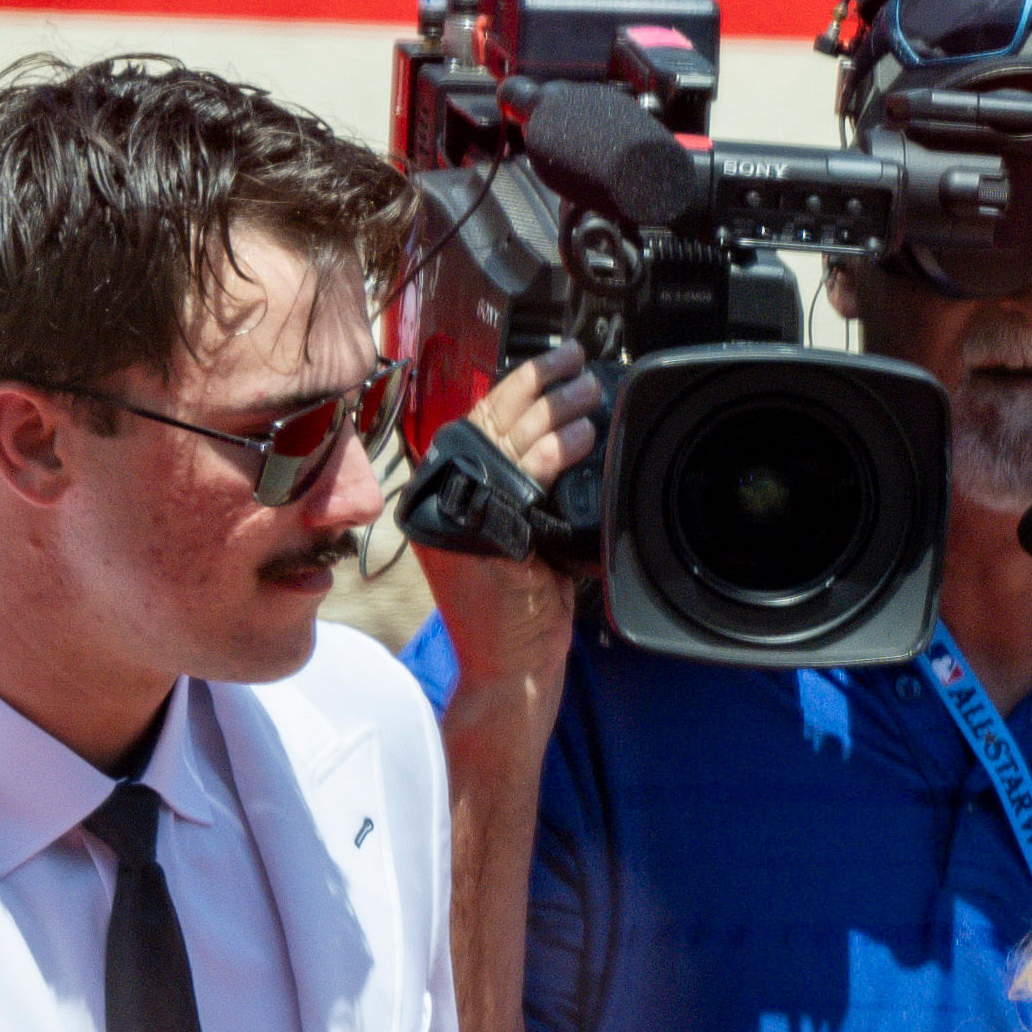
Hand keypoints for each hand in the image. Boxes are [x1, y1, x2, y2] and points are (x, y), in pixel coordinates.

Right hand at [427, 344, 600, 699]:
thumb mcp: (519, 538)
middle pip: (488, 420)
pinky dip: (553, 451)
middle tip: (574, 361)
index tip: (550, 364)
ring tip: (587, 389)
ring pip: (506, 441)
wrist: (510, 670)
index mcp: (445, 495)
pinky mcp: (484, 534)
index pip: (477, 423)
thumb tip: (556, 444)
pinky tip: (582, 435)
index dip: (513, 388)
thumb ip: (523, 494)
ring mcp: (459, 515)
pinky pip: (522, 478)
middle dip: (536, 384)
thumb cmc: (519, 613)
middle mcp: (444, 499)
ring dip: (552, 408)